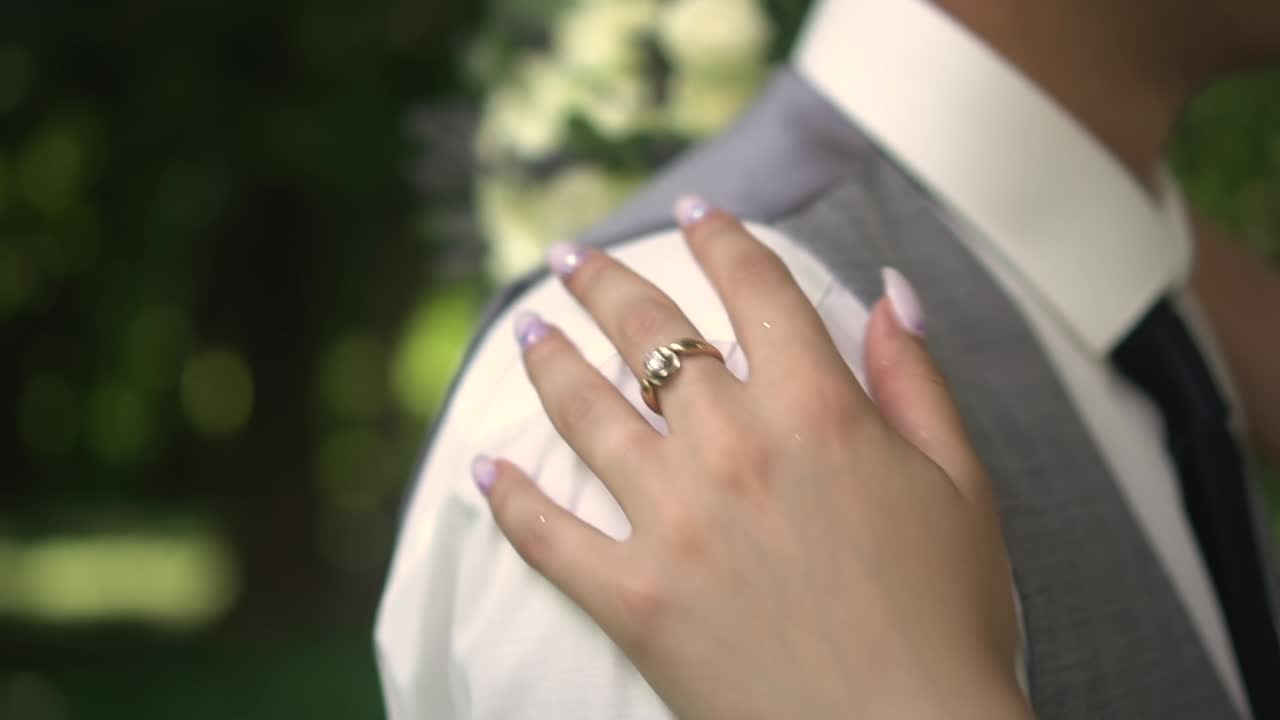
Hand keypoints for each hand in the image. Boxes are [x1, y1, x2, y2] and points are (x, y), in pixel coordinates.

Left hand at [473, 198, 1031, 719]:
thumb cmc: (948, 619)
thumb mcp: (963, 485)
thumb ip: (915, 380)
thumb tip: (888, 291)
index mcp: (817, 411)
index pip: (755, 289)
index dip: (721, 238)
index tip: (694, 212)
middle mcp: (733, 447)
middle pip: (649, 333)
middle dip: (603, 281)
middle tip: (568, 255)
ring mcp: (673, 520)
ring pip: (587, 412)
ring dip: (549, 362)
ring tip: (526, 331)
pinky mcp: (632, 596)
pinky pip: (549, 537)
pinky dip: (512, 503)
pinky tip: (487, 474)